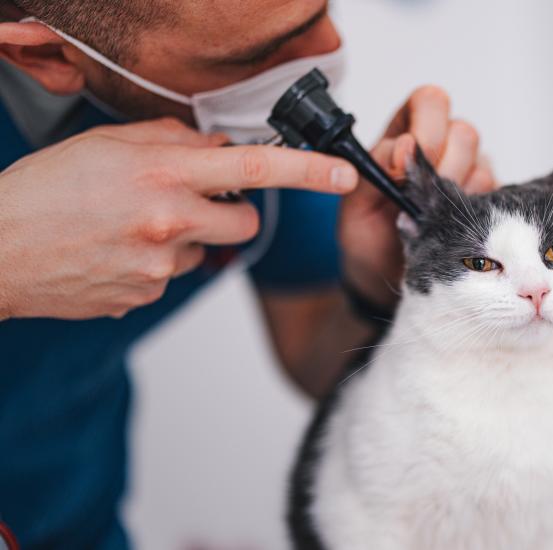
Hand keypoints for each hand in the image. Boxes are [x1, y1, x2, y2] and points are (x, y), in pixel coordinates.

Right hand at [0, 118, 359, 320]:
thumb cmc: (43, 190)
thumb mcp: (107, 144)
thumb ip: (172, 142)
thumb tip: (220, 148)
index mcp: (163, 174)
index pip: (256, 169)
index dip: (309, 172)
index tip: (344, 175)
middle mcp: (170, 222)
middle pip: (246, 224)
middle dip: (231, 214)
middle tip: (190, 201)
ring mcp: (160, 266)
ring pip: (206, 250)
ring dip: (185, 237)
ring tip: (129, 227)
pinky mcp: (147, 296)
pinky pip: (173, 274)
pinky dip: (155, 262)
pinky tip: (116, 251)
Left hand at [338, 86, 496, 305]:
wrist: (384, 275)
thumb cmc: (367, 233)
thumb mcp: (355, 202)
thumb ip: (375, 167)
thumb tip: (404, 147)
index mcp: (404, 133)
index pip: (430, 102)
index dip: (425, 127)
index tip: (407, 164)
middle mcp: (441, 146)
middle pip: (463, 132)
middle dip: (443, 167)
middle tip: (421, 200)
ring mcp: (468, 173)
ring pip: (482, 164)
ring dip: (455, 194)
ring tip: (431, 219)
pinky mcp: (487, 200)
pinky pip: (493, 195)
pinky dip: (472, 213)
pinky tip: (450, 229)